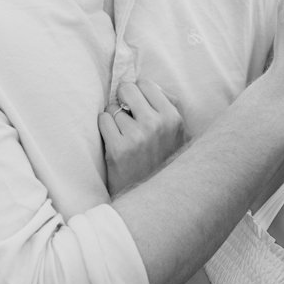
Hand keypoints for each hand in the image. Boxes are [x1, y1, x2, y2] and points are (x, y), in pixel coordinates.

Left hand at [99, 79, 185, 195]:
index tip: (137, 105)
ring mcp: (136, 136)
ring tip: (125, 135)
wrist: (155, 198)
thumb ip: (169, 106)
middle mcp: (156, 124)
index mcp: (174, 118)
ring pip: (113, 108)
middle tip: (127, 115)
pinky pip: (103, 121)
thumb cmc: (165, 161)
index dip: (139, 93)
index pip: (146, 84)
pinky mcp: (118, 149)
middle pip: (127, 90)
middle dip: (123, 100)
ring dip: (115, 119)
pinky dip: (105, 129)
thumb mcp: (180, 133)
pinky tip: (115, 141)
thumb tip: (145, 85)